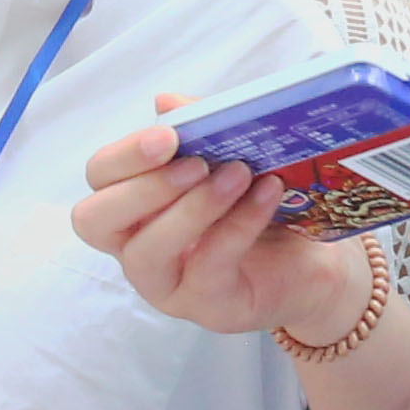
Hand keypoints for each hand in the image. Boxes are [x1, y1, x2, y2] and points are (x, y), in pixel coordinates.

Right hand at [72, 97, 384, 351]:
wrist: (314, 260)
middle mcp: (136, 246)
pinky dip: (238, 225)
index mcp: (133, 206)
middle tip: (196, 162)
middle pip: (95, 220)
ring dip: (191, 208)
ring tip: (238, 173)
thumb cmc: (259, 204)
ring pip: (146, 251)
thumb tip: (166, 101)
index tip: (168, 135)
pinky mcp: (208, 307)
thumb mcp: (231, 157)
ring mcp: (167, 285)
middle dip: (142, 186)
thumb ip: (198, 128)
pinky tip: (268, 194)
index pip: (99, 179)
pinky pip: (208, 266)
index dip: (124, 156)